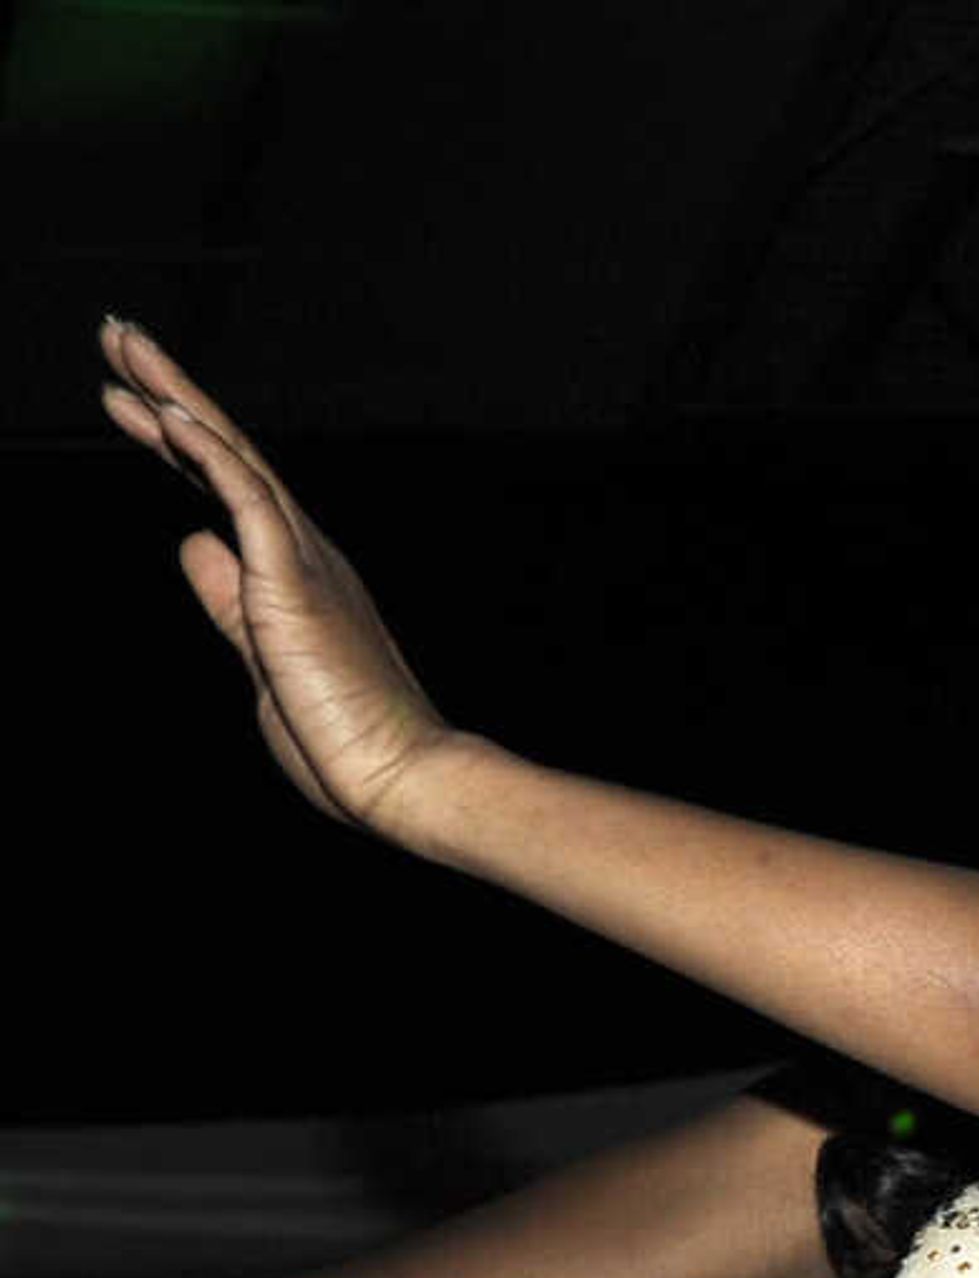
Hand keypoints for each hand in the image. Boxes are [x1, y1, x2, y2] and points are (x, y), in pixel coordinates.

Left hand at [95, 317, 457, 833]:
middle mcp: (304, 552)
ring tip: (124, 349)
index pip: (226, 488)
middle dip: (167, 391)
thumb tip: (196, 544)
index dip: (175, 439)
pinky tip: (168, 413)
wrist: (401, 778)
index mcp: (297, 573)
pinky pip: (247, 500)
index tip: (129, 400)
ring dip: (175, 398)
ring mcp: (304, 562)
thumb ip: (228, 601)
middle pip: (226, 453)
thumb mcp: (262, 660)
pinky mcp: (296, 582)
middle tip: (117, 338)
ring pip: (233, 459)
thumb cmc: (342, 739)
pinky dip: (207, 453)